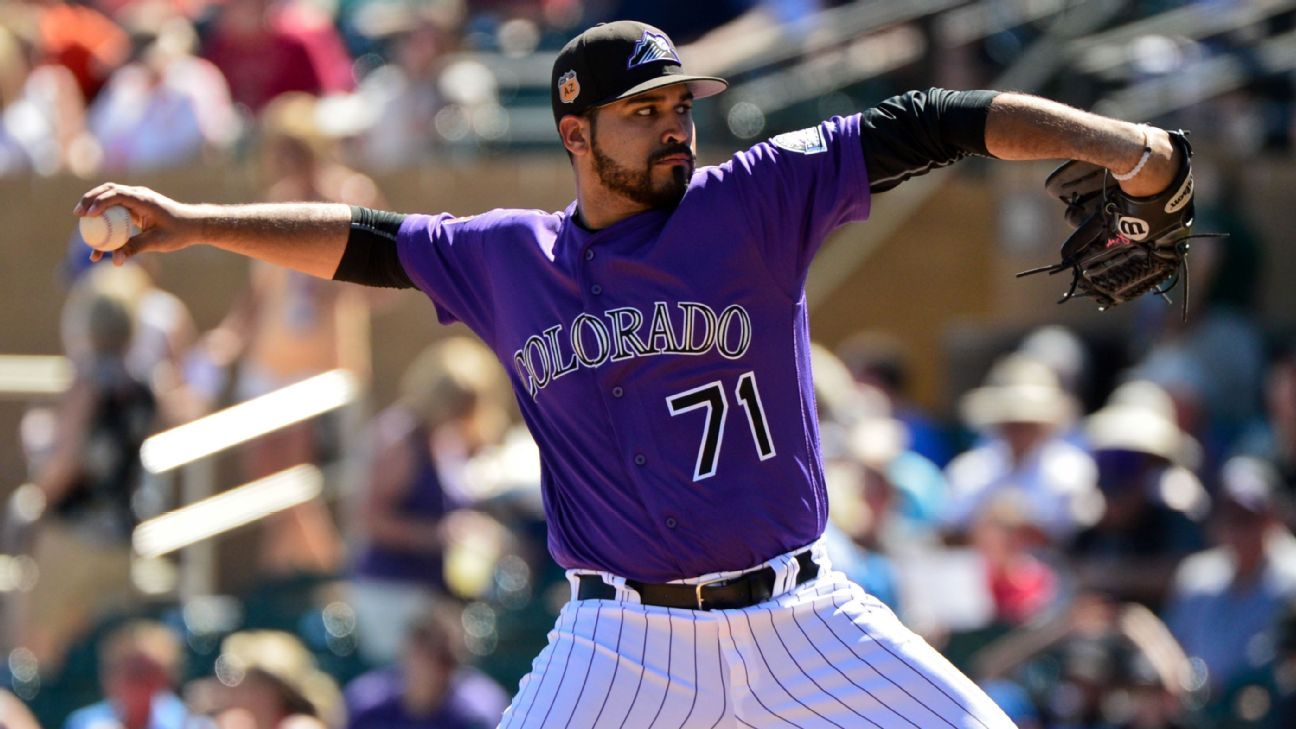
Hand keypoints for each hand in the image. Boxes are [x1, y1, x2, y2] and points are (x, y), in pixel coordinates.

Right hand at [72, 183, 200, 265]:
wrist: (193, 224)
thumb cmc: (178, 232)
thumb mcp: (156, 242)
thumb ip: (134, 248)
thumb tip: (114, 261)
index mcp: (144, 200)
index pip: (116, 195)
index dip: (99, 202)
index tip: (87, 215)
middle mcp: (138, 195)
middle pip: (108, 190)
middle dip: (90, 199)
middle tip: (77, 214)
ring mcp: (137, 198)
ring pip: (110, 195)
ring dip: (94, 202)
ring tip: (80, 215)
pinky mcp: (136, 205)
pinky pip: (117, 206)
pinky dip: (104, 211)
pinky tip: (94, 223)